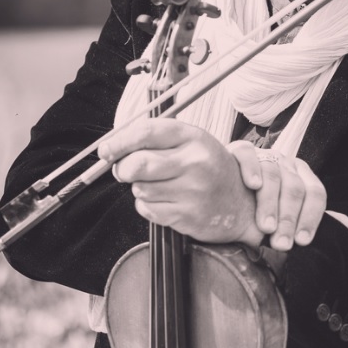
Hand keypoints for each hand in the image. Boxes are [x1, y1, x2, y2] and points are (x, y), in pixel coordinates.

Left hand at [98, 120, 262, 246]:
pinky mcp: (186, 215)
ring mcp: (192, 190)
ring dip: (140, 188)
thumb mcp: (192, 142)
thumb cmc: (210, 168)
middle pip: (137, 164)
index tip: (106, 149)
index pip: (147, 132)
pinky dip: (148, 206)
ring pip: (140, 188)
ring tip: (160, 185)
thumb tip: (113, 147)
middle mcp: (195, 162)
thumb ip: (157, 139)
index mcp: (194, 137)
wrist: (240, 203)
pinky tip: (167, 200)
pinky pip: (147, 209)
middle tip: (125, 170)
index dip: (120, 141)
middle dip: (123, 169)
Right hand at [227, 141, 326, 250]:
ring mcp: (264, 155)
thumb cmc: (257, 207)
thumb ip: (312, 219)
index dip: (311, 218)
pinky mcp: (239, 150)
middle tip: (281, 243)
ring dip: (270, 203)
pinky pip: (248, 154)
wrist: (222, 189)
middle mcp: (286, 163)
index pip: (315, 193)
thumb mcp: (286, 215)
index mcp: (301, 176)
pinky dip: (251, 168)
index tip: (302, 242)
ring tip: (265, 227)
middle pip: (295, 188)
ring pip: (273, 175)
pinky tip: (252, 185)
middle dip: (289, 218)